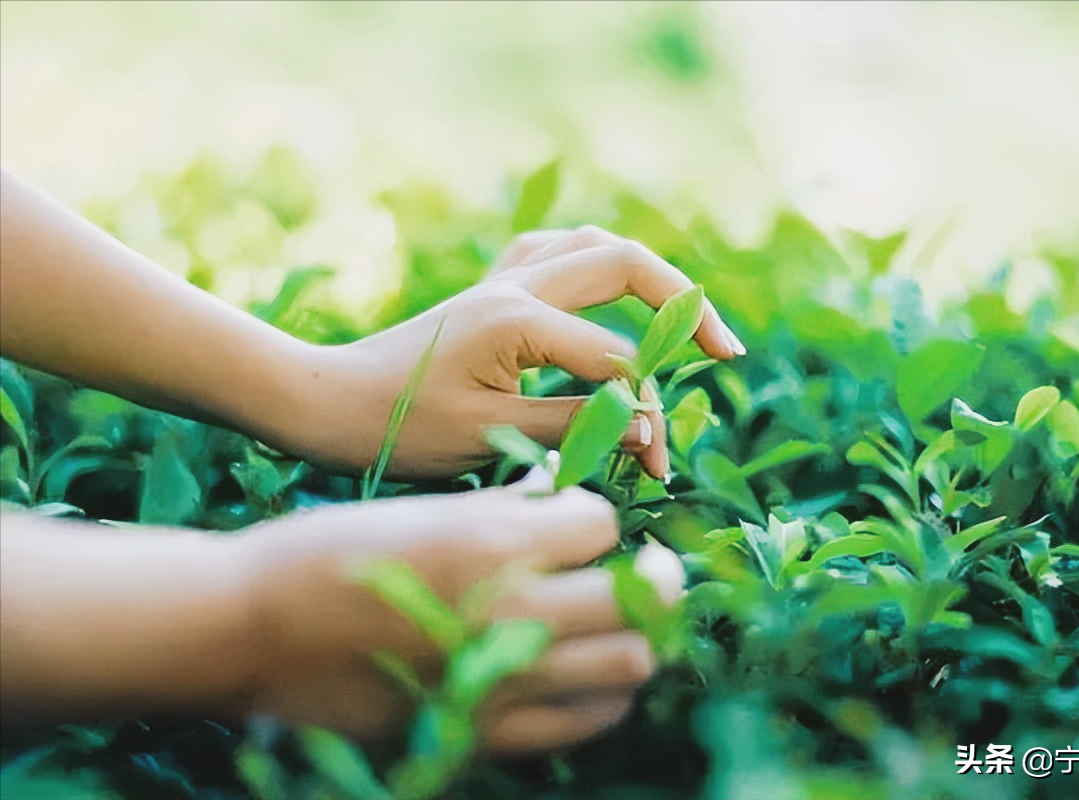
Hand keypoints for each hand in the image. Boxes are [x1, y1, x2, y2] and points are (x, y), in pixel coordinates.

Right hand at [241, 470, 683, 753]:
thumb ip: (504, 508)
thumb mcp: (422, 508)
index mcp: (491, 543)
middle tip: (643, 565)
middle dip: (654, 573)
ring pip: (630, 663)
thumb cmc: (326, 551)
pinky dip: (603, 693)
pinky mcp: (482, 729)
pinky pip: (583, 720)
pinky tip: (585, 668)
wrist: (250, 629)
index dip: (592, 516)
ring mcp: (502, 679)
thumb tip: (560, 495)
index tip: (574, 519)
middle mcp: (511, 612)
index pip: (599, 522)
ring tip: (618, 618)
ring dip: (638, 634)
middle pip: (642, 594)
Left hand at [289, 226, 744, 479]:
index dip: (648, 416)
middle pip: (626, 263)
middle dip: (685, 307)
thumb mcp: (490, 437)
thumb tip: (647, 429)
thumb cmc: (397, 427)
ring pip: (595, 245)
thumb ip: (575, 425)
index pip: (615, 362)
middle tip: (723, 354)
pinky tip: (607, 299)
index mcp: (517, 320)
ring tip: (681, 319)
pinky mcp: (491, 289)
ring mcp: (503, 280)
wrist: (326, 400)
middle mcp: (516, 284)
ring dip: (646, 276)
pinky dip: (595, 267)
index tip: (655, 469)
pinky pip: (557, 253)